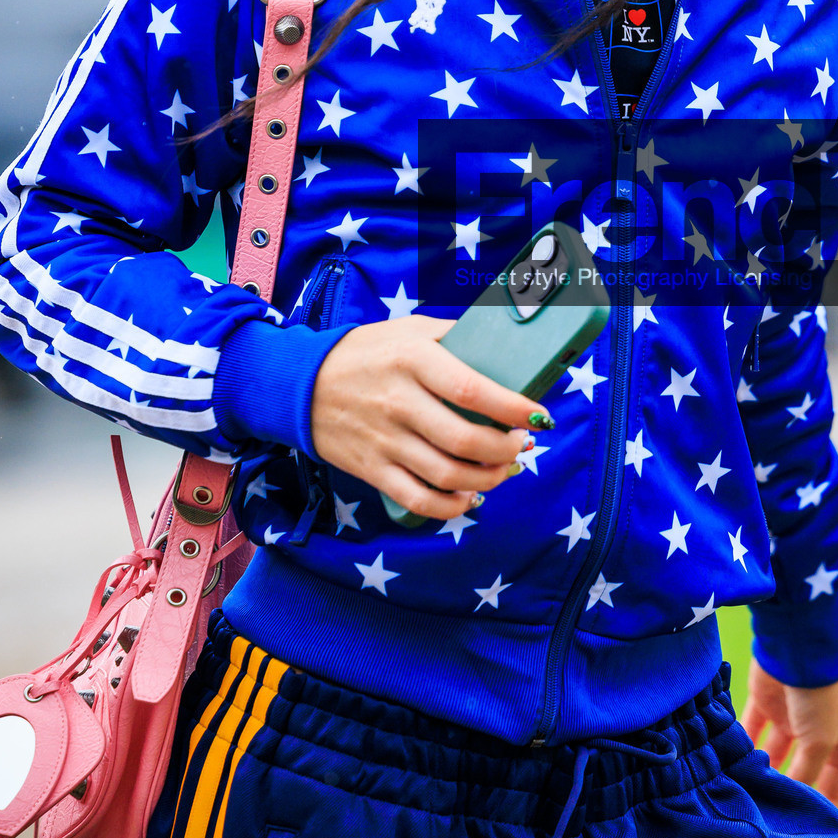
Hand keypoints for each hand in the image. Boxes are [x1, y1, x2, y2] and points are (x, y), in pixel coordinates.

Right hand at [309, 317, 537, 520]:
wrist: (298, 384)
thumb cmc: (364, 353)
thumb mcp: (408, 330)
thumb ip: (453, 335)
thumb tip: (505, 343)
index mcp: (410, 360)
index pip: (470, 388)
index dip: (511, 407)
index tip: (538, 415)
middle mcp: (397, 402)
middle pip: (464, 439)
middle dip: (506, 448)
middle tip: (521, 443)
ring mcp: (383, 441)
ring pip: (447, 475)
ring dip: (488, 478)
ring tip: (505, 468)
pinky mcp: (371, 470)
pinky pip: (418, 500)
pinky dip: (451, 507)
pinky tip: (471, 497)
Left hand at [740, 661, 837, 803]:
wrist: (798, 648)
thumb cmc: (820, 698)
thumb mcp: (820, 742)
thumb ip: (806, 773)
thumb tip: (792, 800)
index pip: (834, 781)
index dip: (825, 803)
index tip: (809, 830)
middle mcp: (817, 730)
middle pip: (801, 767)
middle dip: (786, 786)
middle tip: (767, 811)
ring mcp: (791, 715)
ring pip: (773, 750)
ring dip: (761, 767)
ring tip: (746, 789)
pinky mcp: (765, 701)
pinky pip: (751, 729)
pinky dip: (743, 744)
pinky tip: (731, 763)